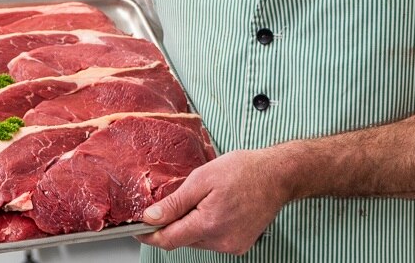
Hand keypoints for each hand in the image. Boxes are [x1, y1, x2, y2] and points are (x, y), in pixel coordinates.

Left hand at [136, 148, 289, 254]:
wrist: (277, 175)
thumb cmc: (244, 170)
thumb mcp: (203, 177)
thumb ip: (175, 201)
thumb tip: (151, 217)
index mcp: (208, 223)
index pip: (168, 239)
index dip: (149, 234)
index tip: (137, 228)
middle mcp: (221, 241)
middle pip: (183, 239)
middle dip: (175, 222)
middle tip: (181, 198)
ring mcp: (232, 245)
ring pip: (198, 239)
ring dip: (193, 223)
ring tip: (206, 198)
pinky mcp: (240, 245)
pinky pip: (213, 239)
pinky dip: (208, 226)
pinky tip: (218, 207)